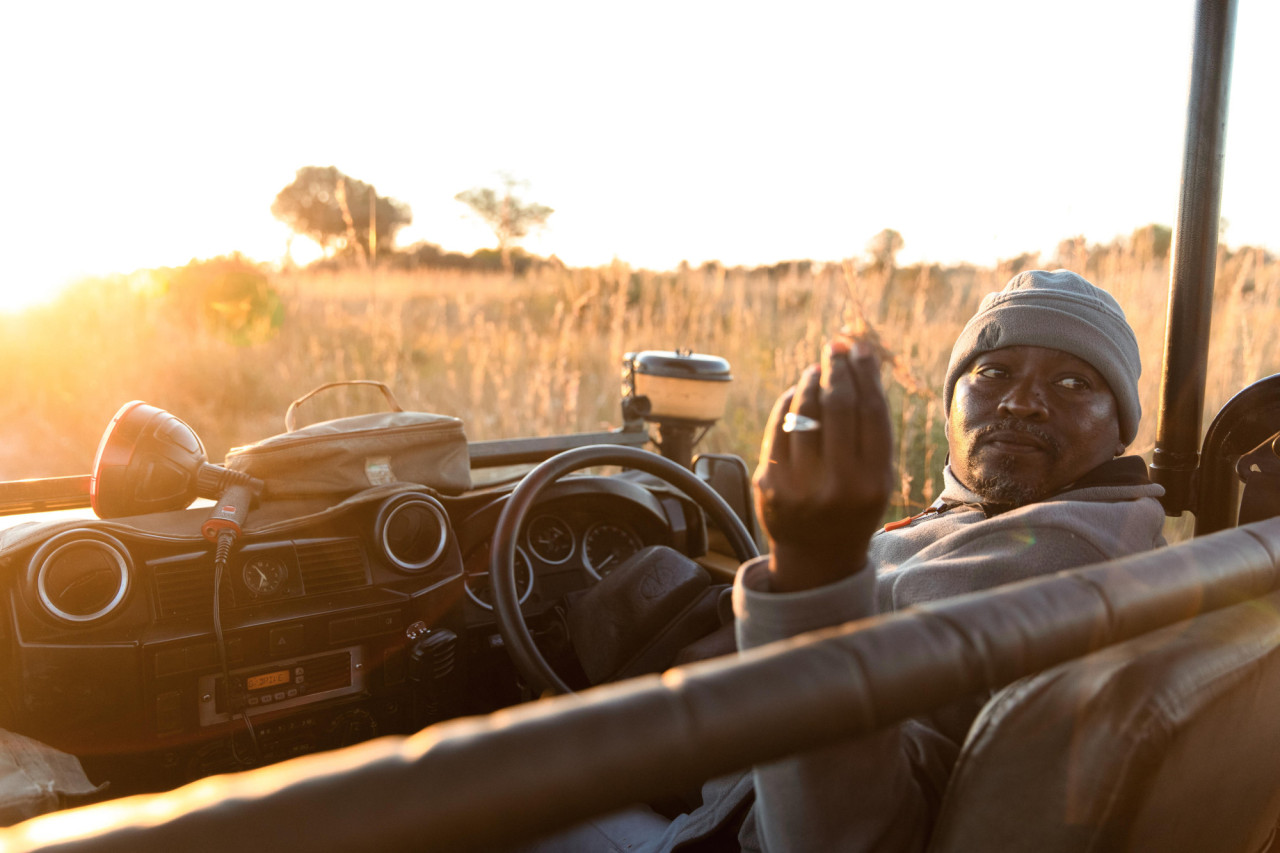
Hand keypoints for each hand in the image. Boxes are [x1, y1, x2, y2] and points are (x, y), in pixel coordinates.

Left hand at [752, 339, 892, 591]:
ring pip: (804, 410)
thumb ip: (872, 427)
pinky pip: (778, 425)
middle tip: (836, 347)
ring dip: (811, 380)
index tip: (861, 348)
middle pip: (838, 406)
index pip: (871, 412)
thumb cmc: (854, 505)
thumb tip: (860, 362)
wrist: (816, 556)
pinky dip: (789, 402)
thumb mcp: (877, 476)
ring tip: (817, 369)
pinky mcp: (769, 481)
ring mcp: (799, 484)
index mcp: (873, 482)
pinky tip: (798, 393)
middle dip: (837, 368)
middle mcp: (837, 484)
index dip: (865, 373)